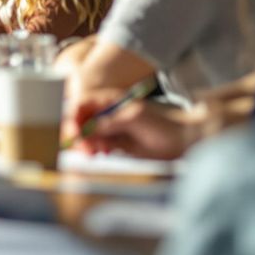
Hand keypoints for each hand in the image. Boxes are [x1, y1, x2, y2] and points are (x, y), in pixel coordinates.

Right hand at [63, 89, 196, 159]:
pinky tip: (101, 153)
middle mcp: (105, 113)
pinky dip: (94, 151)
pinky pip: (97, 146)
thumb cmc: (160, 123)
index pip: (80, 105)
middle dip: (78, 134)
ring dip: (85, 144)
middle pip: (80, 122)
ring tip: (93, 152)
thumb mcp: (132, 118)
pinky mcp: (115, 144)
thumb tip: (86, 129)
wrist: (182, 140)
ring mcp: (109, 129)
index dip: (72, 118)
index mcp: (107, 100)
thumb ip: (108, 122)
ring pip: (87, 136)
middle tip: (82, 148)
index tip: (73, 132)